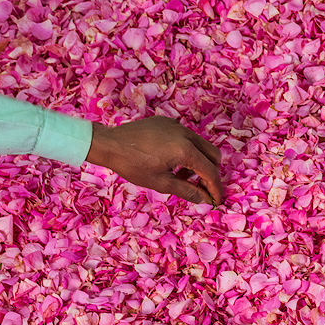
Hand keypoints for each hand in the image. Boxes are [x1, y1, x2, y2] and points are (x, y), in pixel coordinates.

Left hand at [86, 117, 223, 204]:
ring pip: (201, 145)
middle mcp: (184, 134)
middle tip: (201, 188)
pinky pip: (186, 137)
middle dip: (211, 174)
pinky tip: (173, 162)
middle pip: (213, 155)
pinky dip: (187, 151)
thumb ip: (188, 191)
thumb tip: (205, 200)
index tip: (216, 201)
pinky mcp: (166, 122)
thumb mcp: (161, 183)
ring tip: (182, 177)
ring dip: (199, 163)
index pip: (210, 172)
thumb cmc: (132, 165)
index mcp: (185, 150)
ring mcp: (175, 126)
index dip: (215, 189)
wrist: (109, 144)